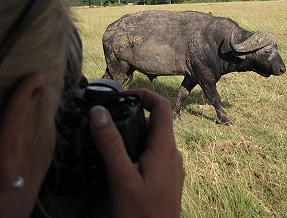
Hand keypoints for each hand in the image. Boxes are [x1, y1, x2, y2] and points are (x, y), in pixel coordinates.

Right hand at [89, 89, 183, 217]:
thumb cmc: (140, 213)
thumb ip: (111, 144)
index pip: (162, 106)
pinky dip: (139, 150)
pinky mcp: (168, 178)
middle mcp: (173, 153)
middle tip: (108, 122)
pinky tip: (122, 164)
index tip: (122, 97)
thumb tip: (99, 111)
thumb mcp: (121, 177)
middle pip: (156, 123)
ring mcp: (173, 167)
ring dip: (134, 135)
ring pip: (154, 140)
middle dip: (133, 117)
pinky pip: (155, 155)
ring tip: (110, 142)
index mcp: (165, 147)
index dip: (144, 95)